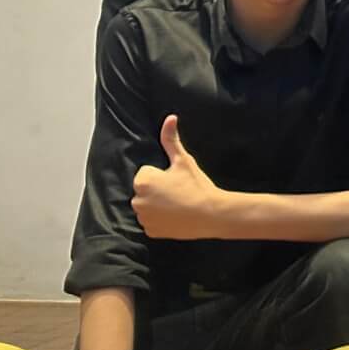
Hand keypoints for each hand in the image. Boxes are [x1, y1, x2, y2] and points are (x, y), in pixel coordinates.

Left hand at [131, 115, 222, 238]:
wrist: (211, 214)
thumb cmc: (196, 185)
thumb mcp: (184, 160)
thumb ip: (171, 139)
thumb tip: (170, 118)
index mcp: (143, 181)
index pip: (147, 173)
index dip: (163, 175)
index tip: (177, 180)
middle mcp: (137, 200)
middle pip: (146, 190)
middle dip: (158, 190)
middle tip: (180, 192)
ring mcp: (143, 218)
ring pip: (148, 206)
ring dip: (158, 205)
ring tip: (180, 204)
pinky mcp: (151, 231)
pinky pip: (153, 222)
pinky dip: (162, 220)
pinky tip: (177, 217)